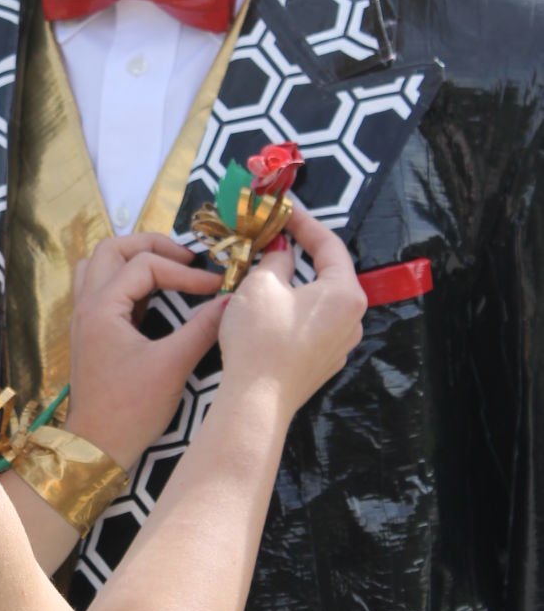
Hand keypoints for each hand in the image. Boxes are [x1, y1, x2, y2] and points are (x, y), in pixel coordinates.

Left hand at [65, 233, 224, 468]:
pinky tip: (151, 294)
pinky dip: (124, 279)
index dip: (185, 272)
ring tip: (167, 268)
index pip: (146, 266)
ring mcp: (83, 317)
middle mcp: (86, 305)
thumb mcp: (173, 366)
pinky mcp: (89, 332)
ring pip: (100, 264)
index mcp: (102, 307)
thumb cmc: (132, 409)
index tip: (215, 287)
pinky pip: (100, 286)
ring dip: (132, 258)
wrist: (97, 447)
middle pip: (112, 248)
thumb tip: (232, 301)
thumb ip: (203, 328)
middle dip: (152, 246)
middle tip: (187, 259)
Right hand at [217, 201, 365, 412]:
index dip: (304, 223)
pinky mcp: (324, 364)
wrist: (258, 402)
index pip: (329, 245)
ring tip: (269, 271)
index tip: (283, 208)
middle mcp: (353, 318)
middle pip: (329, 274)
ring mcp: (341, 344)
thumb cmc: (261, 337)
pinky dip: (295, 309)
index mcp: (345, 293)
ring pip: (320, 301)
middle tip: (276, 237)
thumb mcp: (261, 286)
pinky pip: (313, 325)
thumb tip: (282, 252)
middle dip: (302, 253)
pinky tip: (271, 309)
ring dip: (297, 283)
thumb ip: (276, 260)